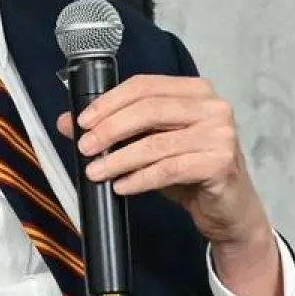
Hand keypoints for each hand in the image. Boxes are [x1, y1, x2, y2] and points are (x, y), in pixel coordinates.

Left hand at [56, 75, 272, 251]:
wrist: (228, 209)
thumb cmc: (188, 170)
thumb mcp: (148, 143)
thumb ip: (114, 128)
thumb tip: (67, 122)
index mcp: (194, 91)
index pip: (144, 86)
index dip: (109, 102)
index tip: (83, 122)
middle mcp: (212, 107)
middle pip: (149, 110)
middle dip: (110, 129)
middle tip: (85, 147)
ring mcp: (220, 135)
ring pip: (156, 143)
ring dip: (119, 159)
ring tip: (96, 171)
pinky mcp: (221, 164)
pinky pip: (170, 169)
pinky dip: (140, 178)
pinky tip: (122, 186)